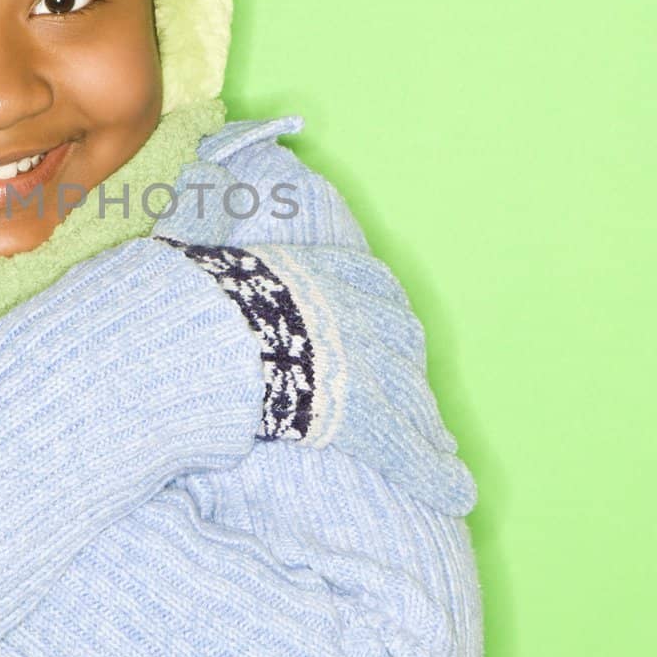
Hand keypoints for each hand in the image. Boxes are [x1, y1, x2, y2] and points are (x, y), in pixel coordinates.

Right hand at [152, 234, 471, 511]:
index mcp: (328, 271)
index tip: (379, 336)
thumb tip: (201, 163)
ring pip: (410, 399)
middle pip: (398, 344)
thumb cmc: (207, 286)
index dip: (376, 318)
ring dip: (422, 427)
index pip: (368, 289)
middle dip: (404, 372)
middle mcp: (362, 313)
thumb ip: (217, 205)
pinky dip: (433, 474)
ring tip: (440, 453)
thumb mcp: (214, 231)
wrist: (216, 330)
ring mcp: (372, 364)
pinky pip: (409, 450)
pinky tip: (456, 494)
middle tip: (411, 398)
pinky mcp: (371, 415)